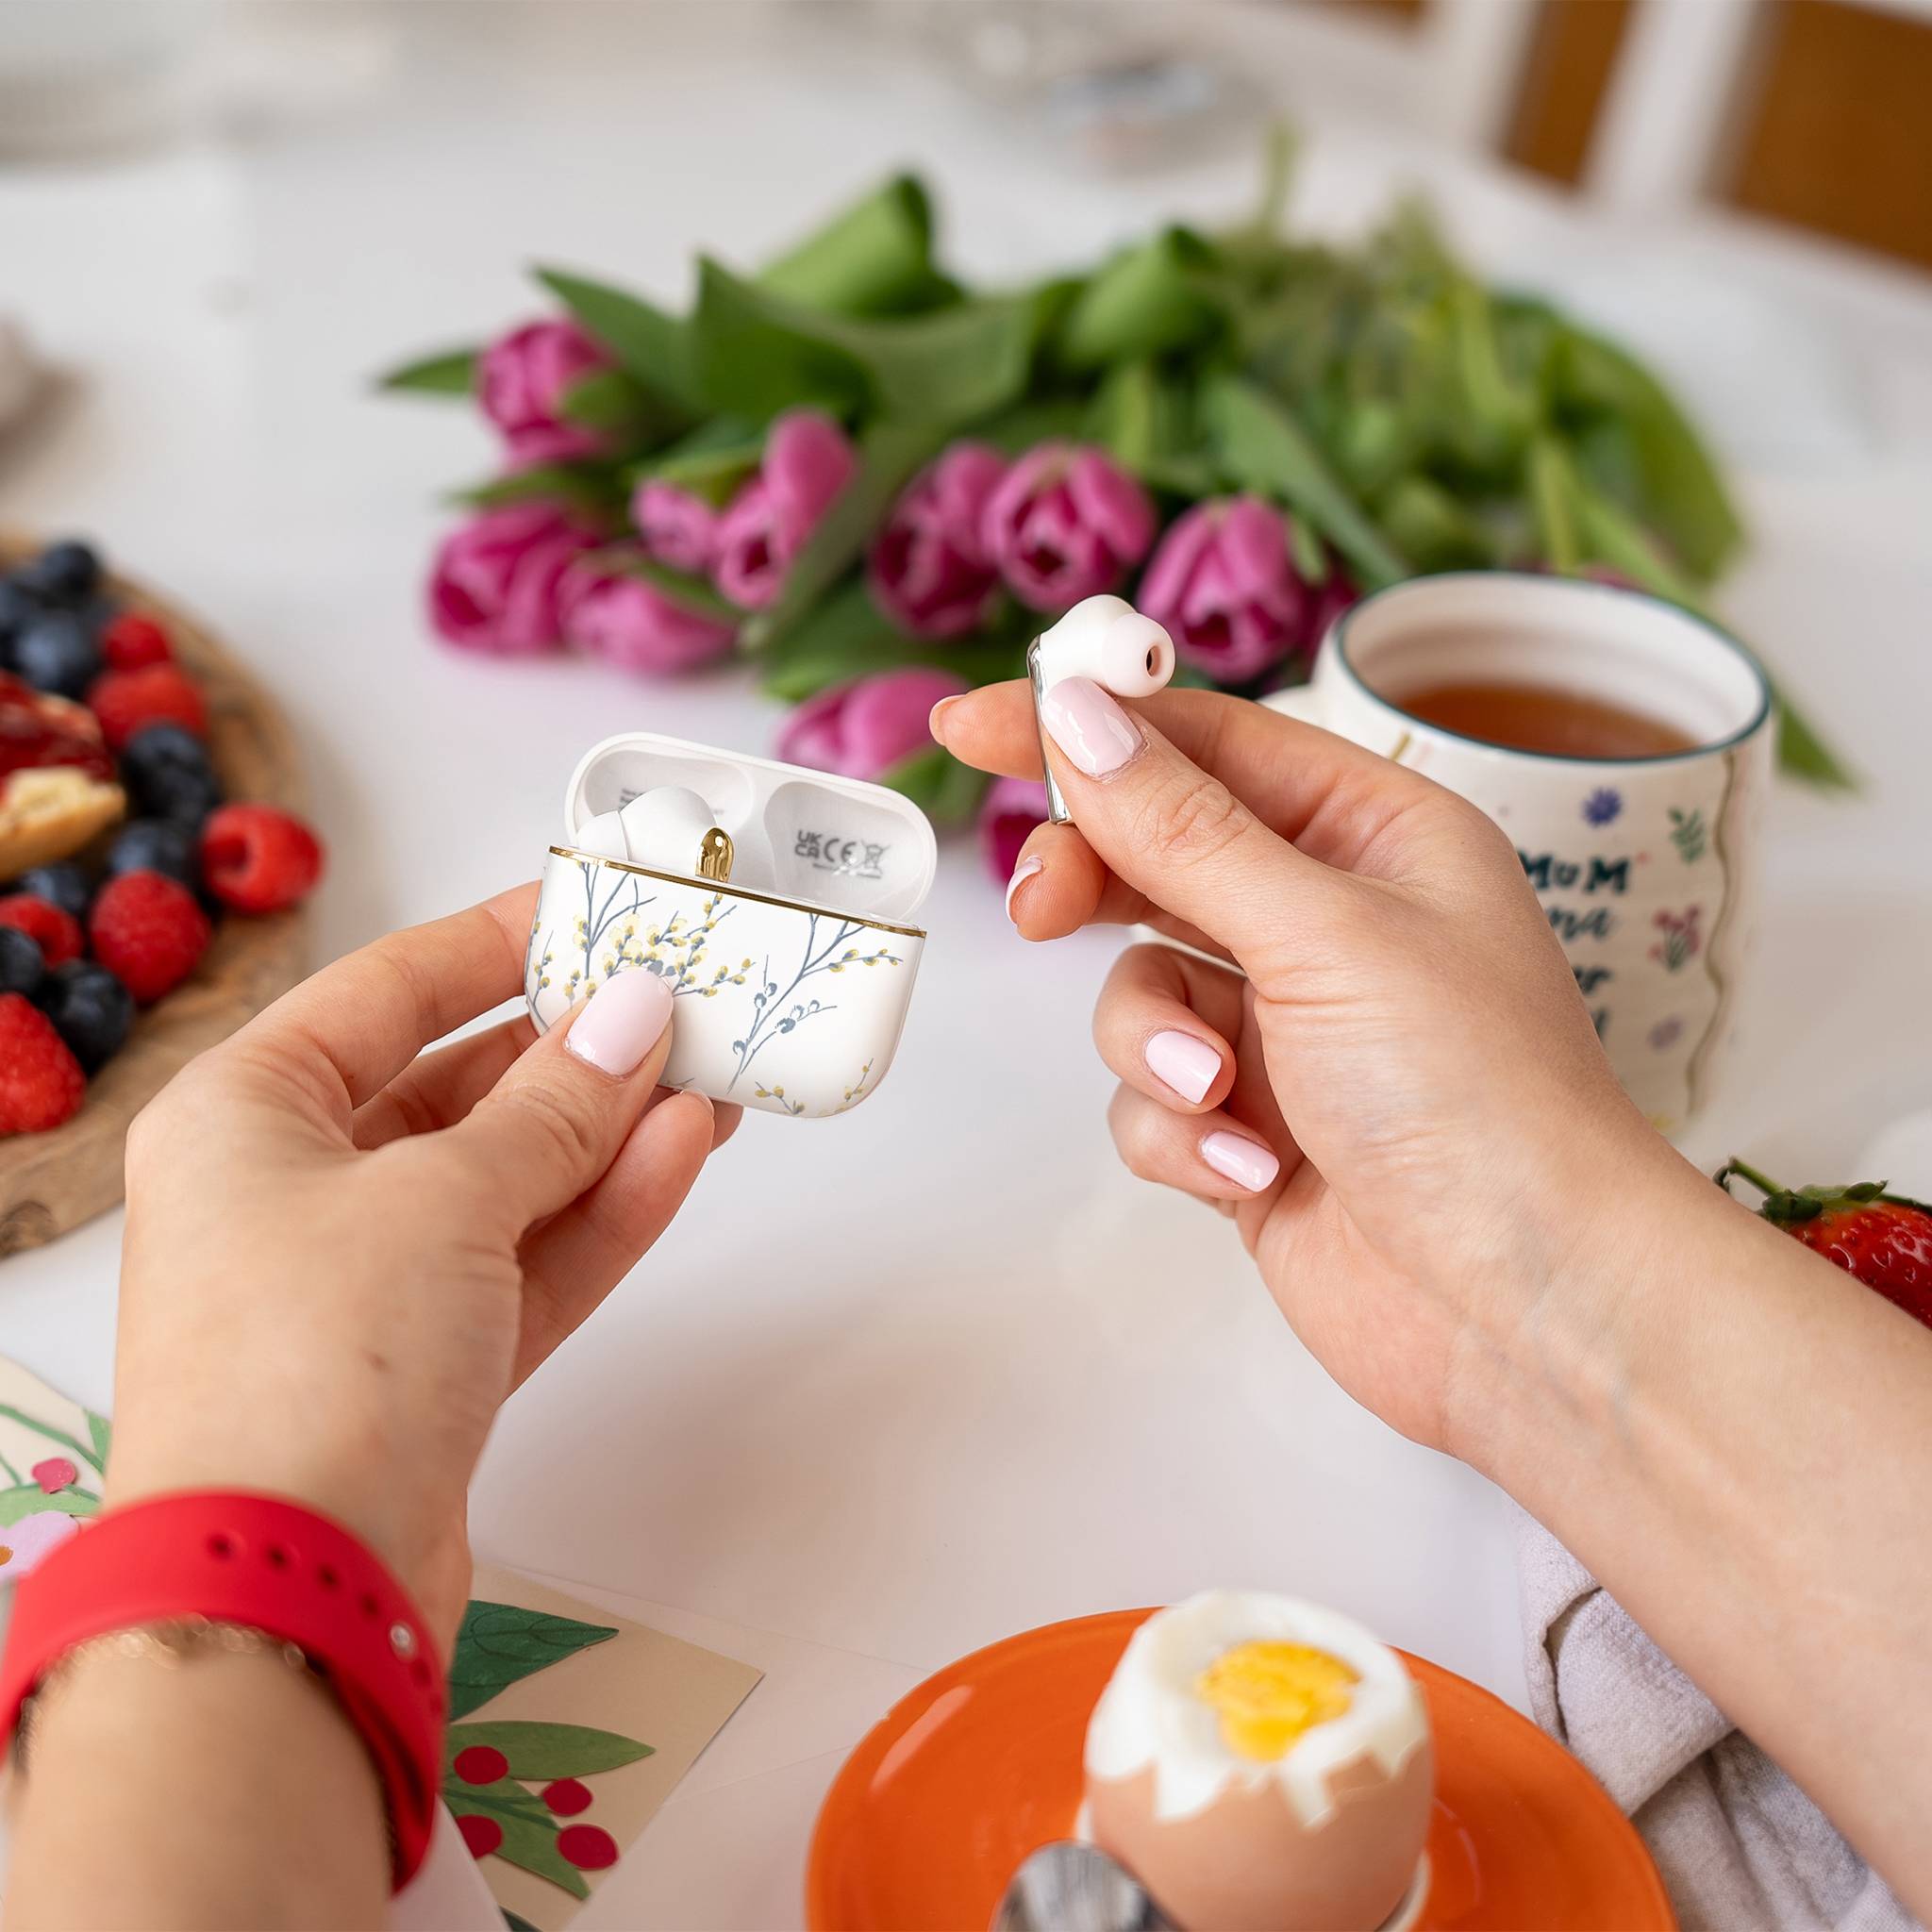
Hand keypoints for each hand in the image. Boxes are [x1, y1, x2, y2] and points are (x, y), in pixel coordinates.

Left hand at [105, 883, 736, 1647]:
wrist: (290, 1592)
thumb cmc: (317, 1359)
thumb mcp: (444, 1196)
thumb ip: (554, 1104)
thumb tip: (634, 1014)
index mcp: (244, 1116)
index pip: (387, 991)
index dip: (497, 940)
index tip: (592, 905)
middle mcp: (292, 1192)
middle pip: (455, 1088)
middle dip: (574, 1048)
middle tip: (681, 998)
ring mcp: (364, 1286)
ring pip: (508, 1179)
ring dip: (609, 1129)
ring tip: (713, 1070)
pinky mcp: (428, 1367)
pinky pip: (526, 1262)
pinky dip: (601, 1212)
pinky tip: (682, 1151)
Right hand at [934, 679, 1675, 1457]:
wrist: (1527, 1311)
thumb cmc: (1475, 1097)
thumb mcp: (1322, 933)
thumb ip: (1182, 828)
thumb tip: (1078, 714)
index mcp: (1376, 836)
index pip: (1205, 744)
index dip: (1087, 726)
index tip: (973, 724)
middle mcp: (1330, 922)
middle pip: (1154, 857)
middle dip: (1094, 888)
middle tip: (1038, 905)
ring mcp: (1287, 1031)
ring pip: (1139, 989)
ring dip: (1157, 1044)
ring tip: (1219, 1095)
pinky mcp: (1252, 1130)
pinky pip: (1153, 1099)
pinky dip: (1184, 1135)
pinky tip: (1253, 1174)